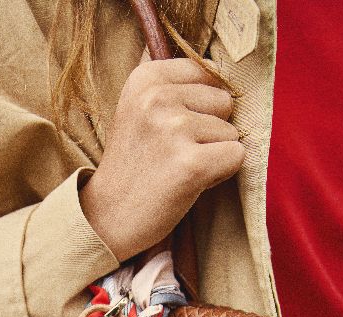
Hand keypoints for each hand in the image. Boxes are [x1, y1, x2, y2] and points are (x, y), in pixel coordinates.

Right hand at [79, 59, 244, 261]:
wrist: (105, 218)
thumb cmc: (132, 167)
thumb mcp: (137, 111)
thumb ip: (171, 85)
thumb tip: (219, 71)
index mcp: (145, 78)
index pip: (208, 74)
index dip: (200, 107)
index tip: (170, 131)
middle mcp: (157, 98)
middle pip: (224, 101)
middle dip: (209, 131)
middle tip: (174, 155)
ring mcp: (174, 130)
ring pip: (231, 132)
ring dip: (212, 155)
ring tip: (177, 170)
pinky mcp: (192, 164)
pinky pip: (236, 157)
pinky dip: (220, 174)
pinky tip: (189, 184)